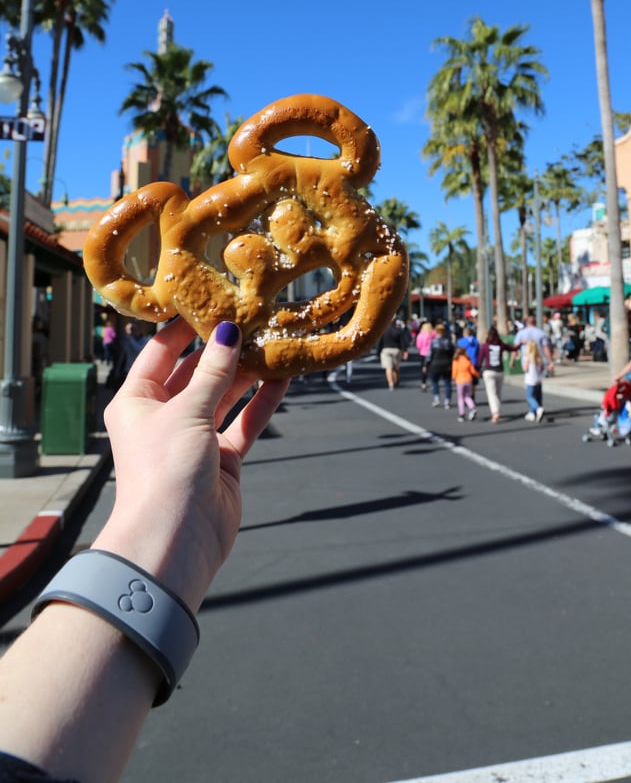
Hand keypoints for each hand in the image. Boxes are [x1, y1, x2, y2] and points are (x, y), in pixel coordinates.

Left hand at [93, 318, 288, 610]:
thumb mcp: (186, 411)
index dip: (185, 328)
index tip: (212, 299)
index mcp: (137, 401)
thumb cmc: (164, 471)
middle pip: (197, 372)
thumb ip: (213, 372)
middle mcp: (164, 416)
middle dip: (224, 349)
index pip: (161, 352)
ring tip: (273, 341)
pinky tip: (283, 377)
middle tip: (254, 317)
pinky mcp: (223, 459)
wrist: (174, 542)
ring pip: (226, 395)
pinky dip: (262, 401)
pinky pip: (245, 421)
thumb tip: (227, 331)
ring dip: (247, 372)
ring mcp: (196, 438)